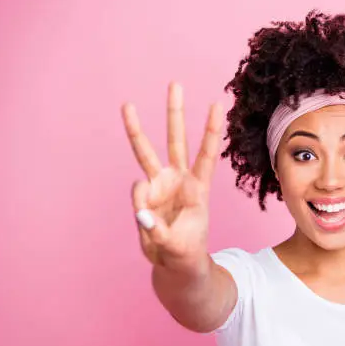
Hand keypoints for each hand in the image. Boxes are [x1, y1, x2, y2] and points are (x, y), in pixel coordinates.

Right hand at [122, 82, 223, 269]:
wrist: (175, 262)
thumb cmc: (185, 250)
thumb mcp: (177, 246)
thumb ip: (157, 230)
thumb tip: (140, 210)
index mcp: (199, 188)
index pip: (207, 154)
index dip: (211, 130)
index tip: (217, 104)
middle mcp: (179, 179)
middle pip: (176, 140)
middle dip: (175, 113)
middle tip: (174, 84)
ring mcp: (160, 185)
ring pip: (147, 152)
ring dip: (137, 129)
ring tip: (127, 105)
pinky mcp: (145, 194)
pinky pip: (137, 191)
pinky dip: (139, 205)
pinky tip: (148, 222)